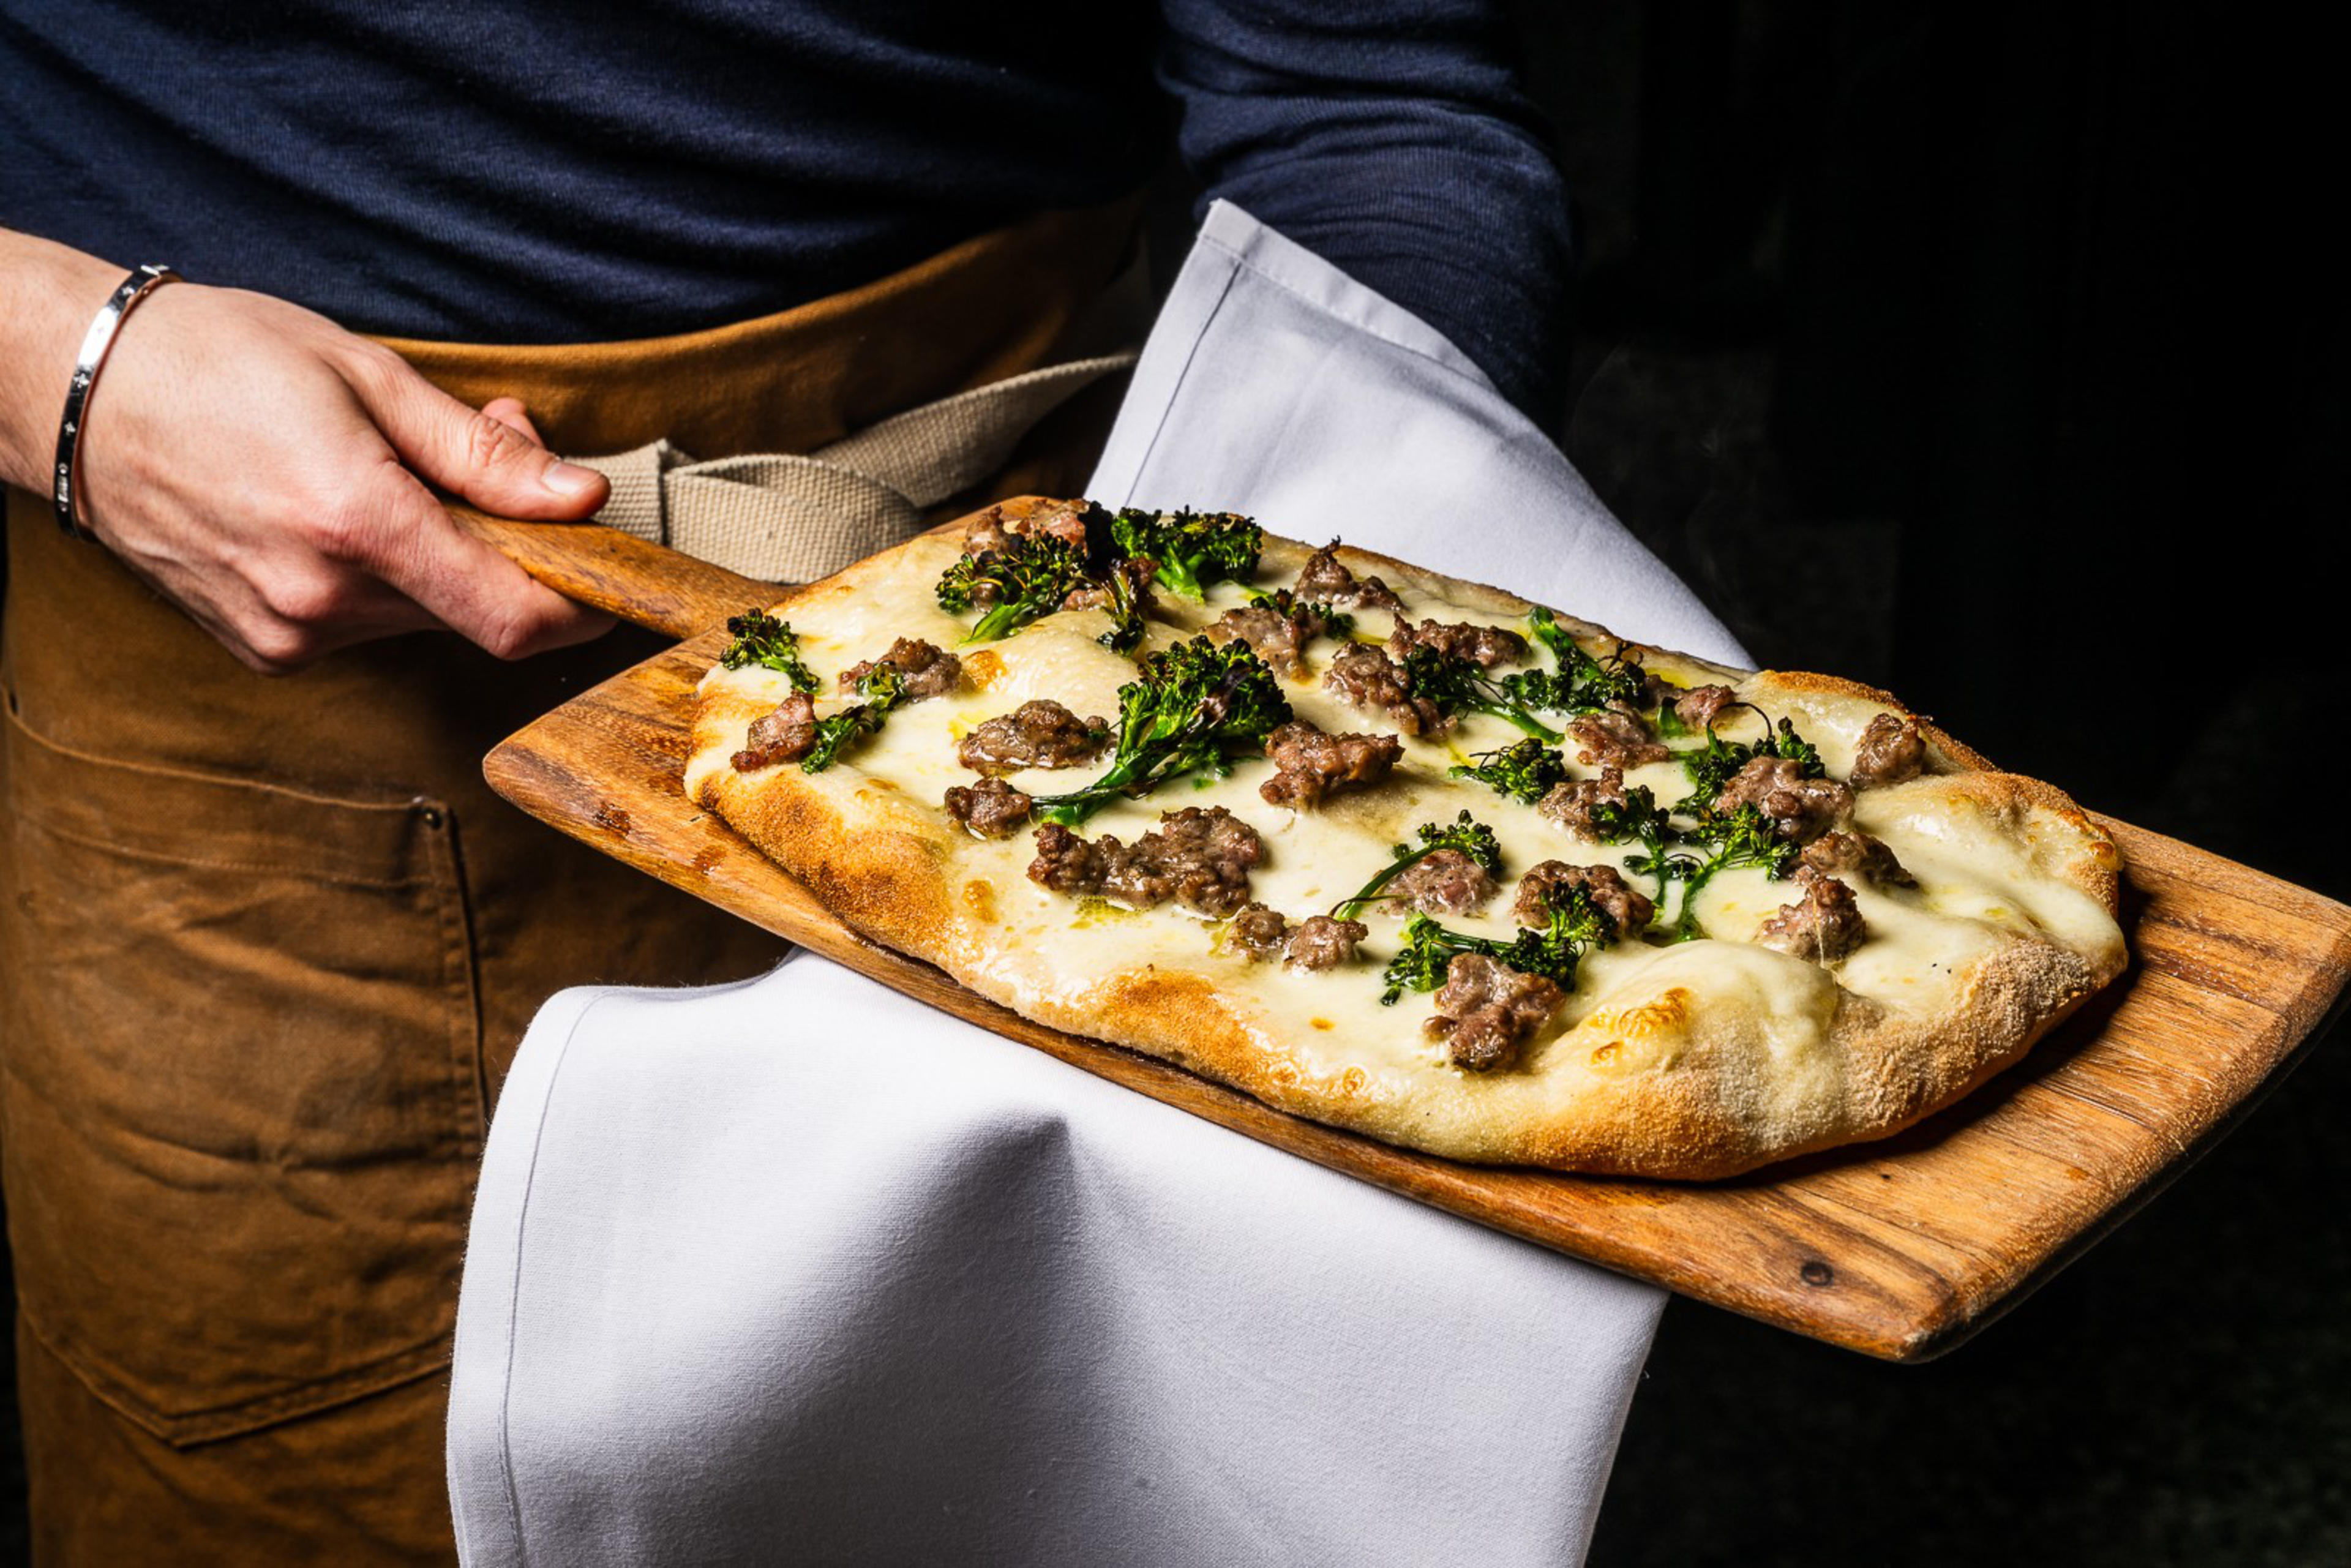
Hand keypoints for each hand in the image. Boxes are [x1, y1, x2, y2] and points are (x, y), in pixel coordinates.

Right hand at [66, 279, 615, 672]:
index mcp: (357, 526)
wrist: (74, 393)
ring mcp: (287, 634)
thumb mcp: (367, 378)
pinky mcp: (264, 647)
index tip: (612, 570)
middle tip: (500, 457)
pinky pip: (367, 624)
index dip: (584, 603)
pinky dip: (387, 577)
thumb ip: (482, 454)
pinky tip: (347, 512)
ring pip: (424, 616)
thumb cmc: (216, 361)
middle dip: (510, 547)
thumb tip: (580, 497)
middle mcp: (321, 600)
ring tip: (402, 472)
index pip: (517, 616)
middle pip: (476, 611)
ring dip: (446, 557)